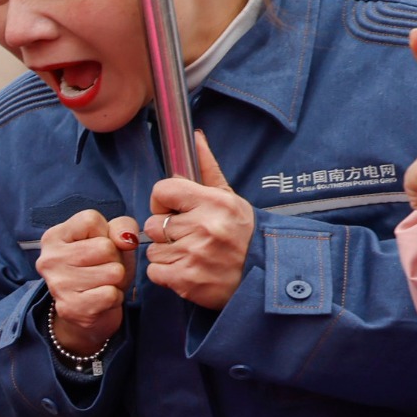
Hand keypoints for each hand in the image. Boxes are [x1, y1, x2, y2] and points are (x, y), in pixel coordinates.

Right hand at [35, 208, 137, 355]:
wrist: (89, 310)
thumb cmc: (100, 267)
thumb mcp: (111, 239)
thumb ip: (122, 226)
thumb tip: (126, 240)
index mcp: (53, 237)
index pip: (91, 220)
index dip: (105, 234)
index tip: (95, 247)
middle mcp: (48, 259)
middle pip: (105, 247)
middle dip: (114, 259)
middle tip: (102, 269)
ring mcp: (57, 285)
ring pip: (113, 272)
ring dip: (116, 280)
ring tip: (102, 283)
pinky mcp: (70, 308)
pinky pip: (111, 294)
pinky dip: (114, 297)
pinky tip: (100, 299)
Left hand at [143, 132, 253, 311]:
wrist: (264, 277)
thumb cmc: (242, 234)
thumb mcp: (230, 198)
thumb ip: (206, 169)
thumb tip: (195, 136)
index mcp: (214, 202)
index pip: (162, 190)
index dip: (163, 201)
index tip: (175, 209)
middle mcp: (204, 227)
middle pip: (153, 223)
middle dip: (167, 231)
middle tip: (192, 237)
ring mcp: (194, 255)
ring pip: (152, 250)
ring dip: (167, 254)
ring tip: (193, 255)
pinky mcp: (186, 280)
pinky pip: (154, 272)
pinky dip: (166, 274)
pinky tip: (189, 270)